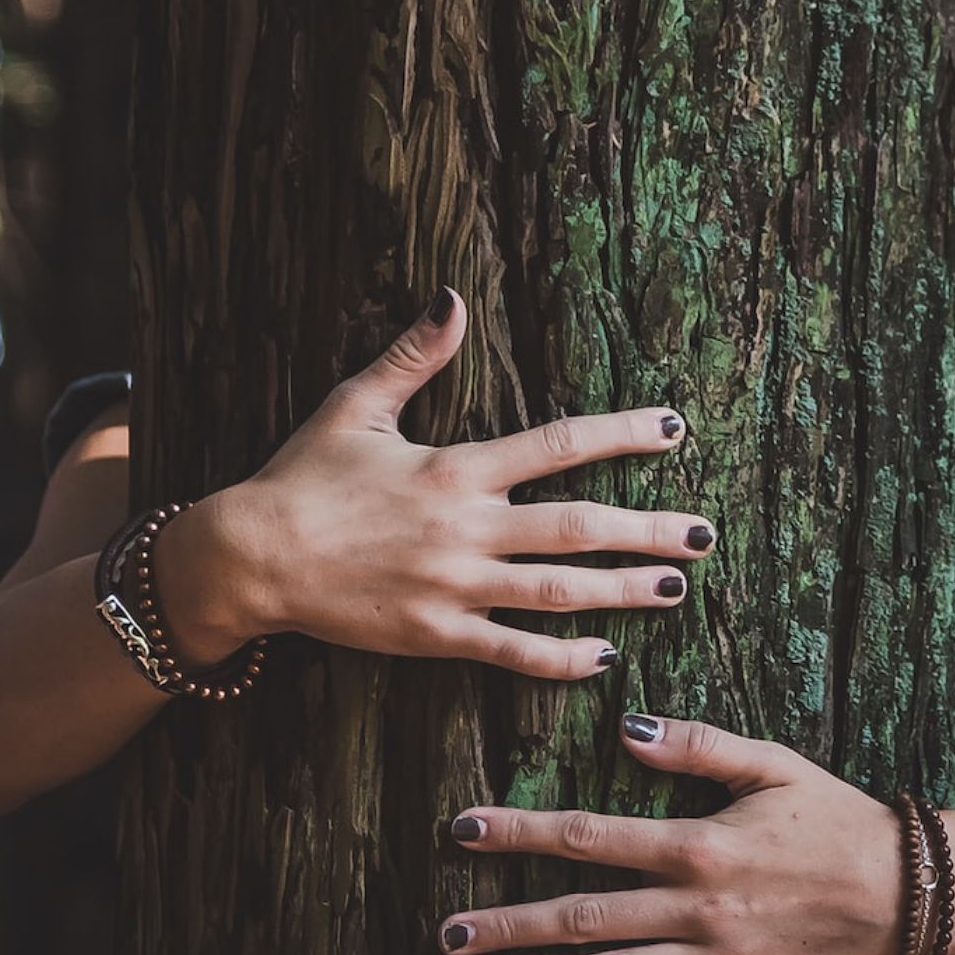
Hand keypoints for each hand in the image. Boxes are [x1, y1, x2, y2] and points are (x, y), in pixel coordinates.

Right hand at [155, 288, 713, 678]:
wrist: (251, 558)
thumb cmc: (301, 478)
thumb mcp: (355, 405)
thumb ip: (415, 355)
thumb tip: (453, 297)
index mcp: (455, 469)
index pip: (557, 446)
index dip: (621, 436)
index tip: (673, 430)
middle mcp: (466, 530)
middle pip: (577, 527)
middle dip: (647, 529)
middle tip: (703, 535)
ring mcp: (454, 588)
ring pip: (558, 592)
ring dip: (621, 591)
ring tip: (672, 589)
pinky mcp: (436, 637)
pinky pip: (511, 652)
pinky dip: (560, 658)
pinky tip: (603, 658)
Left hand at [438, 712, 902, 954]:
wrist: (915, 893)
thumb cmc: (838, 821)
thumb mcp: (774, 765)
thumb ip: (698, 746)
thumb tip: (626, 729)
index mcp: (697, 845)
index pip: (588, 837)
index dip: (520, 833)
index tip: (462, 831)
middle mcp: (697, 909)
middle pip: (583, 916)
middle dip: (509, 922)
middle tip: (447, 933)